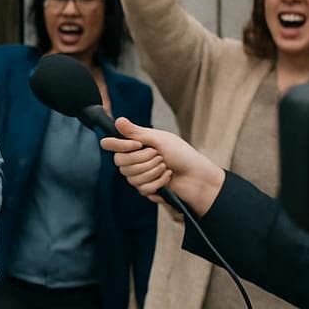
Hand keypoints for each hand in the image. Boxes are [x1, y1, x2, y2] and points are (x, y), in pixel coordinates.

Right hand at [100, 117, 224, 215]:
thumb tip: (118, 120)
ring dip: (152, 171)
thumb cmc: (182, 154)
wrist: (198, 176)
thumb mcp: (159, 139)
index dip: (119, 145)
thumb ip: (136, 132)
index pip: (110, 144)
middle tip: (159, 155)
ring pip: (131, 176)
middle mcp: (134, 159)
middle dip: (143, 159)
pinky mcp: (146, 188)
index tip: (137, 144)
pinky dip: (158, 182)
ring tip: (165, 167)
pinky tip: (167, 178)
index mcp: (135, 144)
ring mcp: (139, 174)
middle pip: (120, 162)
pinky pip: (142, 187)